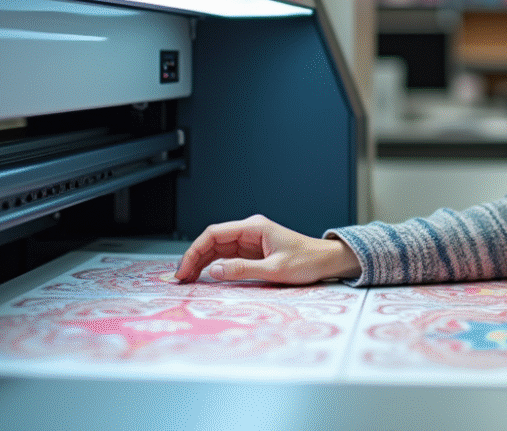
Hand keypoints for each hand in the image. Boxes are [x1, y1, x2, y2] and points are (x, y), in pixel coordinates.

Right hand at [173, 214, 360, 284]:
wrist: (326, 261)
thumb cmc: (307, 261)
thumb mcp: (275, 269)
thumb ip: (243, 270)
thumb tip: (215, 271)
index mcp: (254, 227)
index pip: (215, 234)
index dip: (195, 250)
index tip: (185, 268)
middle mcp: (250, 231)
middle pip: (212, 240)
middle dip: (194, 258)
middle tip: (181, 278)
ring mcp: (251, 241)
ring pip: (217, 248)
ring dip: (202, 262)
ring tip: (188, 279)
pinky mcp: (253, 251)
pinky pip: (227, 256)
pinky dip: (214, 265)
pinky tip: (205, 276)